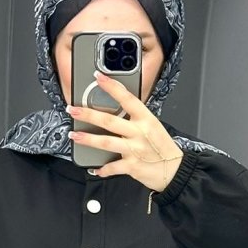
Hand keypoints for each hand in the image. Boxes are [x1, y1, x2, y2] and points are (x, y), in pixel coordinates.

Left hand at [67, 70, 183, 190]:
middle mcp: (139, 132)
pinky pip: (112, 167)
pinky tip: (94, 169)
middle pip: (109, 121)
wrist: (175, 170)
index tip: (98, 77)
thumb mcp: (152, 126)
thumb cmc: (162, 147)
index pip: (127, 98)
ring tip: (74, 135)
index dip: (111, 87)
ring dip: (87, 139)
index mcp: (145, 119)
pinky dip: (102, 169)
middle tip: (72, 110)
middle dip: (88, 115)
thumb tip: (113, 113)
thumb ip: (134, 119)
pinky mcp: (132, 166)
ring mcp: (135, 150)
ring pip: (106, 142)